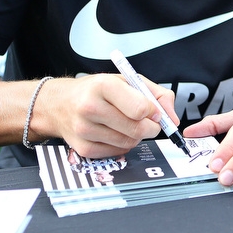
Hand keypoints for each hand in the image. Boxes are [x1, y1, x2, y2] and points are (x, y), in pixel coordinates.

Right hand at [44, 74, 178, 159]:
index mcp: (103, 86)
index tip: (155, 111)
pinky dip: (123, 145)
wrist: (59, 104)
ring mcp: (84, 130)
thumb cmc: (96, 90)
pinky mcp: (83, 148)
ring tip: (129, 124)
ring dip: (137, 137)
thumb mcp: (126, 80)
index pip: (138, 108)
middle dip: (151, 128)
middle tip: (150, 122)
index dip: (154, 112)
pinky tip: (116, 132)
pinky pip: (117, 152)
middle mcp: (90, 108)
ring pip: (129, 143)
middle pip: (136, 129)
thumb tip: (173, 118)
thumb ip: (156, 94)